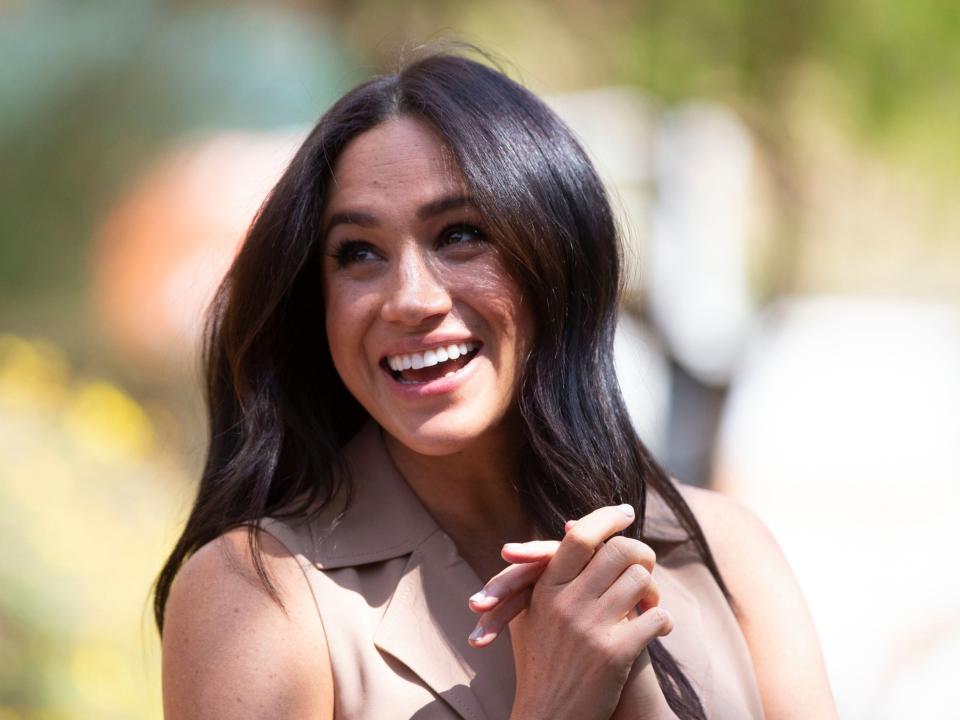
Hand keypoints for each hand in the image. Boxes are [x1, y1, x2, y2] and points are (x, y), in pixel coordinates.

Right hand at [468, 505, 673, 719]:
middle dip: (641, 555)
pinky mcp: (614, 654)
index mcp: (546, 589)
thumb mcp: (535, 613)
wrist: (549, 719)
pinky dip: (665, 621)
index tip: (625, 512)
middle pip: (619, 552)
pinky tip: (661, 629)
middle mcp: (565, 603)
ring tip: (651, 605)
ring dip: (653, 591)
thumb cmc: (543, 665)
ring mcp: (590, 628)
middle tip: (647, 565)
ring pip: (640, 580)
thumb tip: (574, 526)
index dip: (606, 518)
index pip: (581, 537)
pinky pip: (656, 618)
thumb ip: (549, 570)